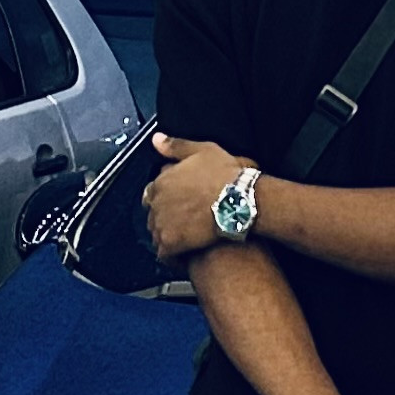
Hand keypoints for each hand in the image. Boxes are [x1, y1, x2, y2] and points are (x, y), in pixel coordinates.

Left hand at [145, 133, 245, 263]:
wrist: (242, 203)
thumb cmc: (227, 178)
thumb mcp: (203, 150)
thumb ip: (176, 146)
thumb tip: (157, 140)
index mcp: (161, 181)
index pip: (152, 192)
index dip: (165, 197)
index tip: (177, 200)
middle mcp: (157, 202)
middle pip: (153, 213)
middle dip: (165, 216)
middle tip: (184, 219)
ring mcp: (162, 224)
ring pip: (156, 233)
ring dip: (168, 235)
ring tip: (186, 236)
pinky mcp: (171, 243)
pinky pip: (164, 253)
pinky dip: (172, 254)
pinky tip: (184, 253)